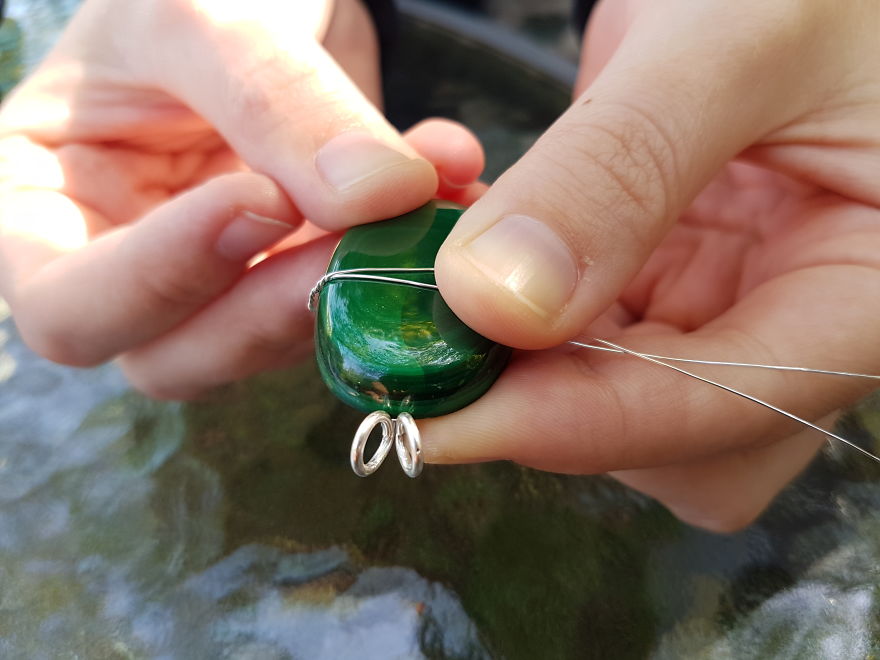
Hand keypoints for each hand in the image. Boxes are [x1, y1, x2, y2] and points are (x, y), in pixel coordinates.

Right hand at [0, 0, 483, 397]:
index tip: (260, 201)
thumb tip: (378, 196)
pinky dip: (405, 254)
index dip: (164, 277)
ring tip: (431, 203)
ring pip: (276, 345)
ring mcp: (217, 286)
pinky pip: (346, 302)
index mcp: (44, 214)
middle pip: (174, 358)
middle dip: (272, 309)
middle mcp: (124, 271)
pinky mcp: (293, 278)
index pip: (71, 307)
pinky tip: (455, 196)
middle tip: (365, 238)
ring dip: (357, 285)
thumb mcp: (204, 18)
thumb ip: (276, 102)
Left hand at [428, 0, 879, 530]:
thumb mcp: (737, 45)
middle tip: (425, 355)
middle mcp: (793, 318)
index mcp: (866, 293)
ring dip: (504, 354)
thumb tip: (492, 300)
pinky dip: (502, 299)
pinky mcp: (661, 268)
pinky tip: (455, 247)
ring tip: (422, 293)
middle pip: (661, 432)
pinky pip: (572, 323)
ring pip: (603, 388)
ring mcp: (722, 296)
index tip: (448, 421)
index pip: (724, 403)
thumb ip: (620, 170)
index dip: (581, 423)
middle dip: (538, 403)